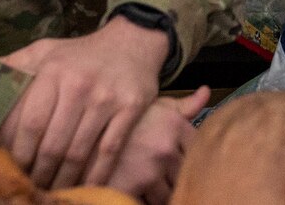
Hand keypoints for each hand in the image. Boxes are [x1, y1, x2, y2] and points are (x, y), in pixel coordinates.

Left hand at [0, 16, 168, 186]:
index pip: (31, 123)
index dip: (19, 154)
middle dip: (40, 174)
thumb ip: (12, 65)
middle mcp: (79, 84)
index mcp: (53, 71)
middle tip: (33, 188)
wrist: (133, 40)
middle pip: (54, 143)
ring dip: (65, 179)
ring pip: (80, 152)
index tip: (13, 171)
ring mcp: (107, 97)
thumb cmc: (80, 53)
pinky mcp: (131, 107)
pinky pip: (109, 150)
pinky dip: (97, 175)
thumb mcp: (45, 51)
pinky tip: (87, 187)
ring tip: (54, 192)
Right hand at [105, 88, 208, 204]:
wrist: (77, 130)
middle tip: (168, 176)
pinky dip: (149, 200)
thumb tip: (206, 92)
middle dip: (180, 178)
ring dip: (164, 193)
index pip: (200, 149)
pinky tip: (140, 193)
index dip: (195, 158)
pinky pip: (151, 203)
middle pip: (187, 174)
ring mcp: (150, 171)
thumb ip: (182, 105)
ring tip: (152, 184)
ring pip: (170, 194)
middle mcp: (166, 149)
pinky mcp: (132, 189)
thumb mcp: (151, 104)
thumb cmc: (118, 116)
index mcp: (175, 126)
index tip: (185, 161)